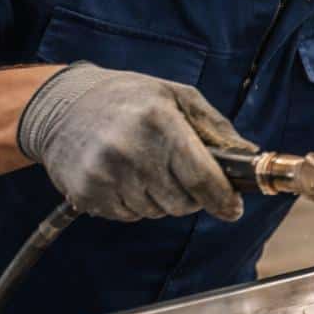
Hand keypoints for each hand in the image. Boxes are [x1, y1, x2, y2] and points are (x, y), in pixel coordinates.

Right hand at [17, 62, 253, 221]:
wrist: (62, 105)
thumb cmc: (130, 99)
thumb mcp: (178, 97)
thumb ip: (216, 128)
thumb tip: (251, 156)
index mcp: (159, 121)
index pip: (201, 177)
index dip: (223, 199)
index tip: (233, 209)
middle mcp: (129, 149)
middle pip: (182, 202)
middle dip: (192, 196)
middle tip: (183, 176)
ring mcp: (104, 174)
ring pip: (156, 212)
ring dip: (162, 199)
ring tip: (148, 168)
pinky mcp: (86, 193)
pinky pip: (129, 216)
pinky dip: (136, 203)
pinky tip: (126, 177)